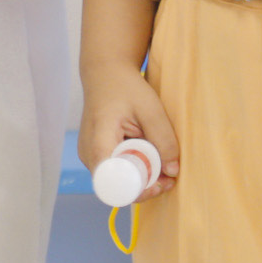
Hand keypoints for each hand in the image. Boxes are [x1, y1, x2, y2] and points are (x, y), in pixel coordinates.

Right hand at [78, 65, 179, 202]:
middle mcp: (88, 154)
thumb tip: (173, 172)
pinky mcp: (95, 154)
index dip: (138, 189)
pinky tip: (148, 156)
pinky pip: (116, 170)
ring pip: (117, 180)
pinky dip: (134, 168)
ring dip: (141, 177)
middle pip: (117, 186)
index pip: (113, 182)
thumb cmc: (125, 87)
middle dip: (145, 184)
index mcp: (98, 142)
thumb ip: (164, 140)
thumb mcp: (151, 109)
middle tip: (169, 176)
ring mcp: (89, 155)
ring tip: (162, 163)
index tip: (159, 184)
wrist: (105, 73)